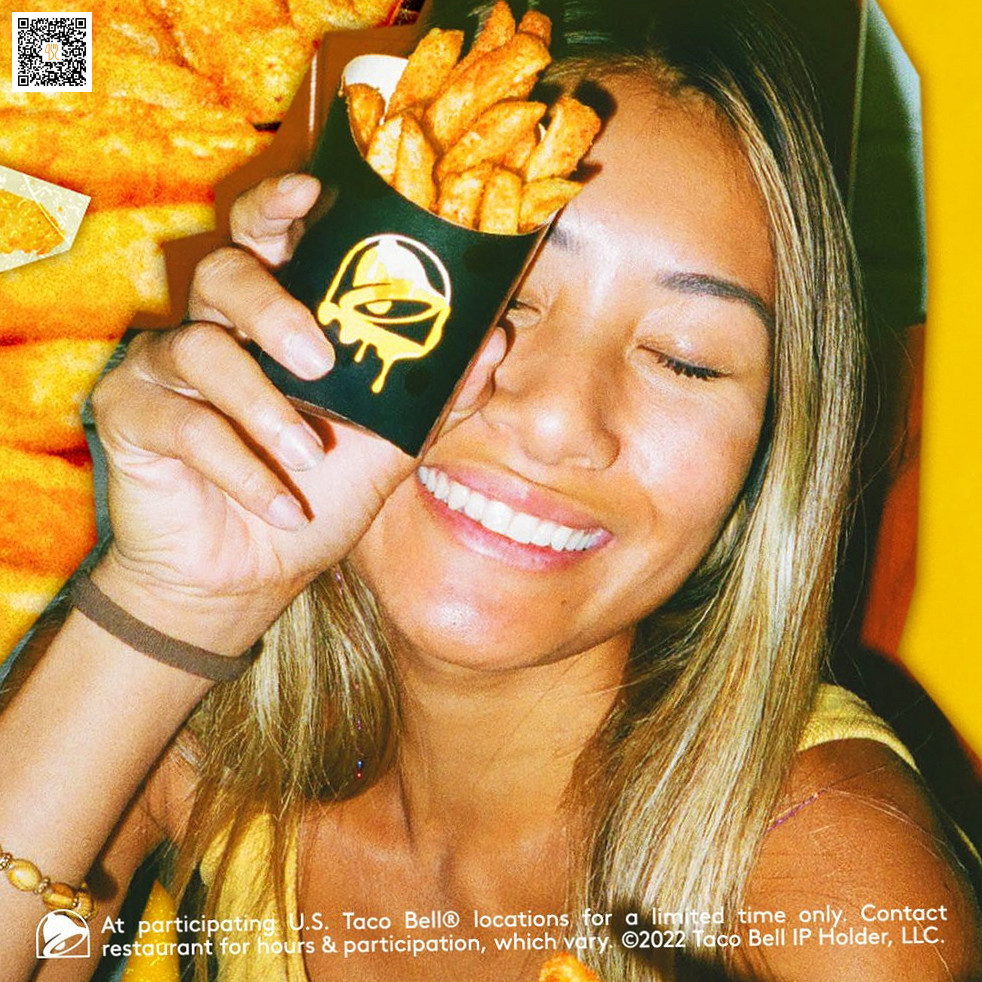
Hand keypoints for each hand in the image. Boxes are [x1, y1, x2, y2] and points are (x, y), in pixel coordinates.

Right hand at [90, 174, 502, 650]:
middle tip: (320, 360)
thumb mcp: (385, 450)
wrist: (251, 575)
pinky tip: (282, 507)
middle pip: (225, 273)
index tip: (310, 191)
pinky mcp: (130, 413)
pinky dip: (242, 469)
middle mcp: (216, 329)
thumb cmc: (314, 497)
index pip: (267, 239)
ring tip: (310, 458)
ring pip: (201, 348)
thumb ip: (432, 397)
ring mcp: (166, 367)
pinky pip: (184, 422)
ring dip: (264, 409)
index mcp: (274, 322)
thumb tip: (493, 342)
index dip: (279, 206)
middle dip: (275, 309)